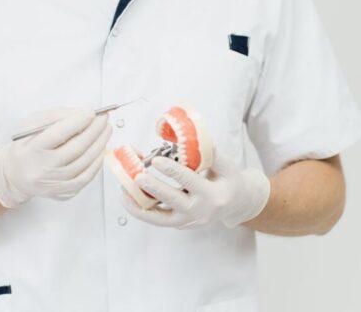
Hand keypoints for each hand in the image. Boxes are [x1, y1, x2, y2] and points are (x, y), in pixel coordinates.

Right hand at [0, 108, 111, 207]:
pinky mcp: (64, 193)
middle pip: (76, 148)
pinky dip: (97, 161)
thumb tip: (84, 114)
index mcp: (32, 150)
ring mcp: (55, 184)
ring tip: (106, 130)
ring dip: (100, 144)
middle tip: (104, 118)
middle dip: (94, 131)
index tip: (91, 112)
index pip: (57, 135)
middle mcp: (43, 169)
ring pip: (85, 163)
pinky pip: (87, 176)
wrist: (17, 175)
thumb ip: (56, 116)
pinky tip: (101, 149)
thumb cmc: (27, 146)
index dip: (77, 122)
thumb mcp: (32, 124)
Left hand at [120, 149, 270, 228]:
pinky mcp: (180, 224)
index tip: (157, 159)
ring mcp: (189, 221)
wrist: (236, 204)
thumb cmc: (230, 181)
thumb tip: (194, 135)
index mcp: (214, 196)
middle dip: (154, 189)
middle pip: (173, 201)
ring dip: (140, 206)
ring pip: (160, 218)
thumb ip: (211, 153)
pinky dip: (142, 210)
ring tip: (124, 191)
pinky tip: (128, 198)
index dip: (172, 170)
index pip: (190, 181)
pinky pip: (158, 219)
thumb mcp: (228, 166)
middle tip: (138, 177)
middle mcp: (200, 212)